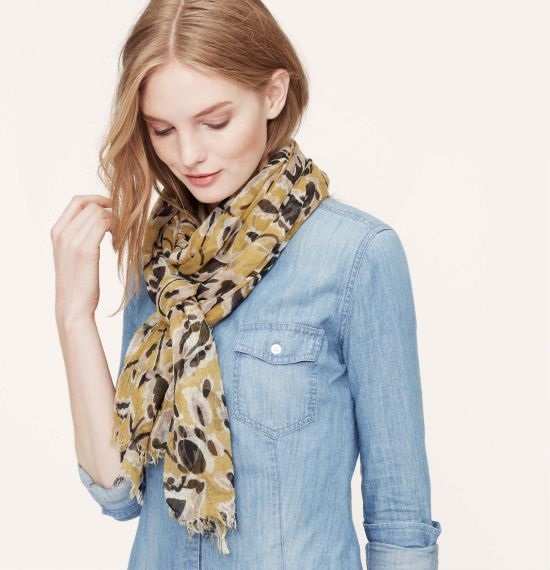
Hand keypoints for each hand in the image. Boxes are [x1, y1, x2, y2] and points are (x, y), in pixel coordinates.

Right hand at [51, 194, 112, 325]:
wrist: (73, 306)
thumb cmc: (77, 282)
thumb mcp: (72, 254)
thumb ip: (79, 235)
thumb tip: (99, 219)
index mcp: (57, 231)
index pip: (77, 201)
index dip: (97, 199)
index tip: (112, 207)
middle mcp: (62, 233)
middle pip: (92, 206)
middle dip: (110, 211)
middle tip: (120, 226)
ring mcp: (72, 240)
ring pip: (100, 214)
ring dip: (115, 221)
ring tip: (119, 236)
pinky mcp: (86, 250)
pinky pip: (105, 225)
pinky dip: (117, 229)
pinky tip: (118, 242)